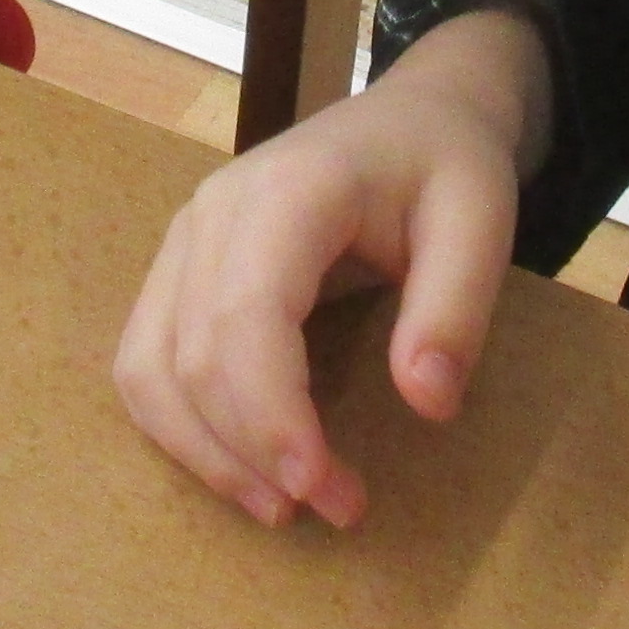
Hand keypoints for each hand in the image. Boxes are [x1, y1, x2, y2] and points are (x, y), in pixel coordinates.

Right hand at [115, 10, 542, 529]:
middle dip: (252, 451)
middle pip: (193, 354)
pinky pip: (145, 361)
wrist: (411, 119)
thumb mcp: (482, 222)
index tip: (325, 490)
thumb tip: (425, 402)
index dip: (271, 415)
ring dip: (204, 452)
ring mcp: (184, 239)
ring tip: (281, 507)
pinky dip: (180, 427)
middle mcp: (212, 212)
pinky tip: (238, 467)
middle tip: (338, 509)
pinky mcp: (177, 270)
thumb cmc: (446, 166)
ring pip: (149, 368)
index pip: (246, 316)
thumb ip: (456, 308)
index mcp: (287, 190)